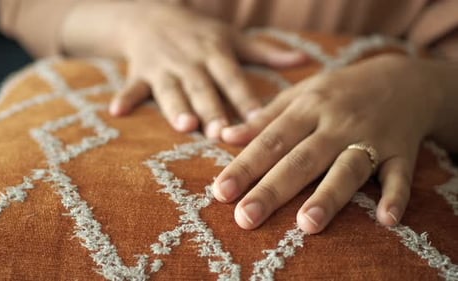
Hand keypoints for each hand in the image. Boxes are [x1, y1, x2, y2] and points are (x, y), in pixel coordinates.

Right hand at [61, 1, 306, 137]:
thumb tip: (304, 60)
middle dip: (212, 110)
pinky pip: (132, 85)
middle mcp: (191, 60)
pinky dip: (126, 97)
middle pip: (203, 88)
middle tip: (223, 134)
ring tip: (184, 125)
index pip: (233, 78)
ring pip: (170, 89)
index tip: (259, 120)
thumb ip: (266, 52)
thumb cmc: (200, 32)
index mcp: (215, 52)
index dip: (246, 99)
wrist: (152, 14)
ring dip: (175, 106)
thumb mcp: (232, 37)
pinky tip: (117, 111)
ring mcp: (163, 66)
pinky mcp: (140, 71)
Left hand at [212, 54, 444, 233]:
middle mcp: (337, 123)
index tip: (221, 192)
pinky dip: (395, 196)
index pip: (270, 140)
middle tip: (246, 217)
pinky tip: (386, 220)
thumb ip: (265, 118)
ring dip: (328, 196)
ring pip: (347, 168)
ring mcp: (371, 138)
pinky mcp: (401, 152)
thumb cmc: (339, 90)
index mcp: (308, 107)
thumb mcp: (301, 94)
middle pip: (301, 159)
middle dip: (272, 189)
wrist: (402, 79)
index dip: (245, 166)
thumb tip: (225, 136)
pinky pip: (399, 175)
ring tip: (306, 224)